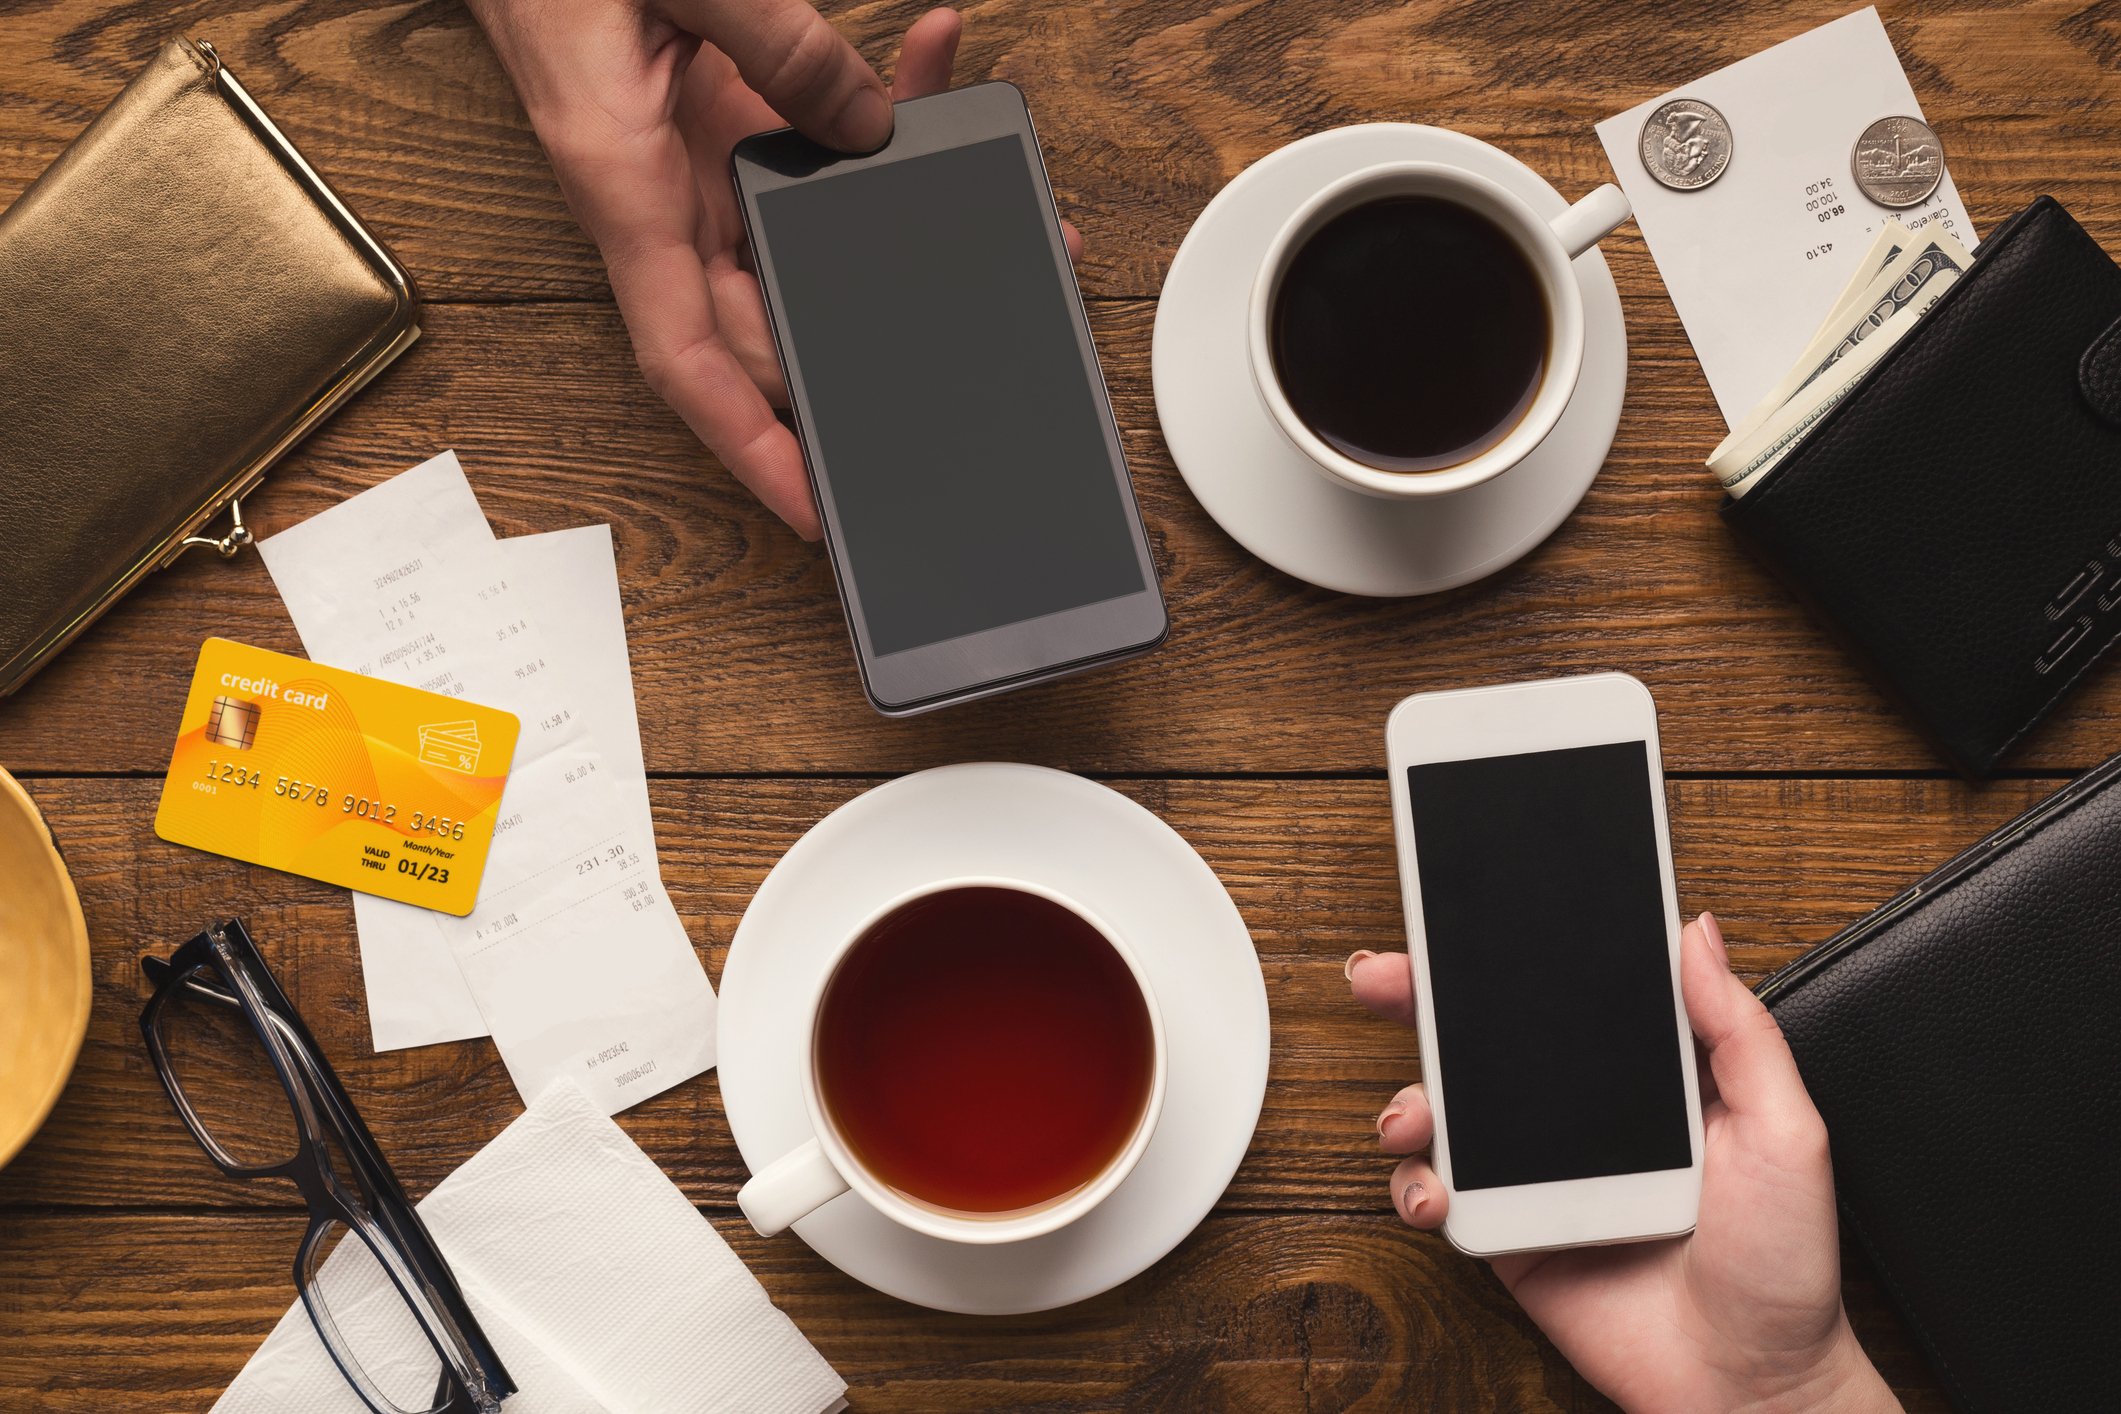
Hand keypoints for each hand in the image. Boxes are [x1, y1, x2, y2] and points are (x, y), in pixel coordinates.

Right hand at [467, 1, 1077, 537]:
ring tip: (983, 171)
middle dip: (867, 328)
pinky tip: (928, 64)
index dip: (751, 447)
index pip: (688, 362)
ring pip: (803, 234)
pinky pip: (803, 147)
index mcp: (627, 188)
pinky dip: (870, 111)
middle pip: (770, 314)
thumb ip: (779, 49)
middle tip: (971, 333)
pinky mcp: (714, 114)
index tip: (813, 509)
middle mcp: (659, 194)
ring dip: (890, 201)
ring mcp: (690, 159)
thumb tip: (869, 123)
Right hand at [1347, 915, 1901, 1412]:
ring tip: (1414, 1115)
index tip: (1466, 917)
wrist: (1747, 1385)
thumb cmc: (1783, 1267)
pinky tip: (1435, 1191)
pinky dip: (1417, 1185)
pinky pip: (1441, 1193)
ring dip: (1409, 1098)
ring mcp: (1538, 1173)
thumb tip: (1697, 932)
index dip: (1513, 955)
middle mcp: (1583, 1116)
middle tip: (1384, 977)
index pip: (1569, 997)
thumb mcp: (1787, 1132)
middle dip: (1423, 999)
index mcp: (1645, 1077)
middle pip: (1486, 1040)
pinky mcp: (1506, 1231)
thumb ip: (1740, 1032)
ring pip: (1447, 1111)